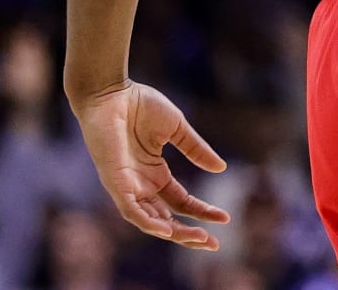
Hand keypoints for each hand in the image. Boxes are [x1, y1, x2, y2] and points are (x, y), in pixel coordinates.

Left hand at [71, 80, 229, 249]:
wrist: (111, 91)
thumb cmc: (139, 105)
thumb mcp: (177, 129)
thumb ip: (196, 150)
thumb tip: (221, 169)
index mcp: (154, 173)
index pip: (180, 201)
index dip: (202, 211)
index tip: (226, 218)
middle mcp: (140, 184)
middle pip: (166, 218)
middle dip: (188, 233)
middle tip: (213, 244)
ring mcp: (126, 184)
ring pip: (148, 220)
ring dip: (172, 233)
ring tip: (197, 238)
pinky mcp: (115, 179)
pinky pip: (129, 209)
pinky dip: (146, 221)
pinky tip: (165, 229)